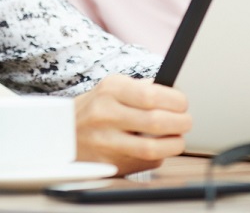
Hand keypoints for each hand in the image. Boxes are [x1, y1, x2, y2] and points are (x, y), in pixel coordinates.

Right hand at [73, 74, 190, 175]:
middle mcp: (106, 114)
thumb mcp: (111, 87)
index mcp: (110, 89)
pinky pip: (144, 163)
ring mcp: (106, 141)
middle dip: (181, 122)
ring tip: (178, 138)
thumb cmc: (94, 107)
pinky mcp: (109, 163)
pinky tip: (159, 149)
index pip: (151, 94)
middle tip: (186, 121)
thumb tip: (173, 94)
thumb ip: (140, 88)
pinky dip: (159, 157)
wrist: (62, 132)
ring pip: (153, 147)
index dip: (175, 100)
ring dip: (174, 144)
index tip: (183, 103)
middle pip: (156, 121)